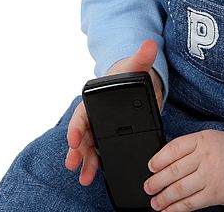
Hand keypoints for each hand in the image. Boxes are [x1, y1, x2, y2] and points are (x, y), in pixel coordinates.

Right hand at [65, 39, 164, 185]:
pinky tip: (94, 177)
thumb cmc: (131, 73)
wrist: (138, 81)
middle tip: (73, 163)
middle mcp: (94, 115)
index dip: (76, 127)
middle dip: (77, 150)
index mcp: (95, 99)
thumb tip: (150, 44)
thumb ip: (143, 57)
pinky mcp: (109, 137)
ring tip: (84, 179)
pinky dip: (96, 165)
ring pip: (89, 147)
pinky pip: (100, 153)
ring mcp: (100, 128)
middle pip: (82, 135)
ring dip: (85, 162)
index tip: (73, 140)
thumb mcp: (136, 66)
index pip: (81, 114)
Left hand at [143, 130, 223, 210]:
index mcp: (201, 140)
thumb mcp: (209, 138)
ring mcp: (209, 176)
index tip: (150, 167)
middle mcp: (204, 157)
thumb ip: (190, 146)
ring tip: (155, 202)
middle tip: (148, 188)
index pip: (173, 149)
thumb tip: (165, 160)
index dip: (158, 159)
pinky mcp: (214, 194)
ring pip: (179, 189)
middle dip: (156, 182)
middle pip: (173, 171)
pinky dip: (176, 208)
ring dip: (163, 198)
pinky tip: (169, 210)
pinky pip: (190, 203)